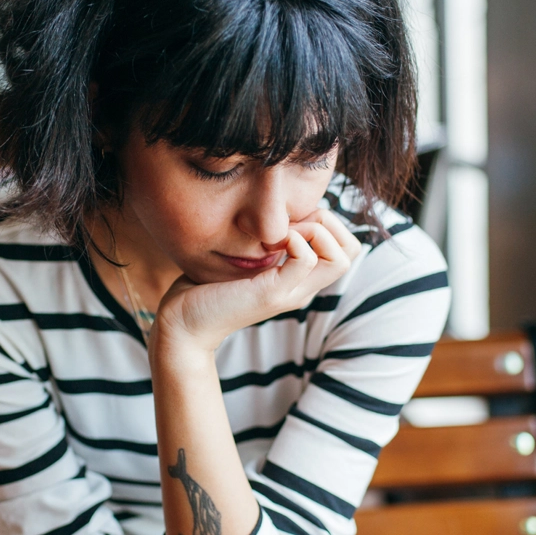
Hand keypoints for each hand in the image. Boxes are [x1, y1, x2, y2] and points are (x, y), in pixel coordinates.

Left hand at [153, 210, 362, 354]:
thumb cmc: (208, 287)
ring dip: (315, 231)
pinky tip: (269, 242)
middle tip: (291, 222)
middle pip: (351, 251)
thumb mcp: (245, 259)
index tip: (292, 219)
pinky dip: (293, 240)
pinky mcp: (273, 294)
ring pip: (341, 257)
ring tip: (283, 232)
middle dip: (329, 223)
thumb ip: (266, 242)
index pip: (346, 248)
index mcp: (300, 280)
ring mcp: (291, 293)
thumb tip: (280, 213)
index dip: (328, 223)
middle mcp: (303, 288)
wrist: (183, 322)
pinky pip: (306, 260)